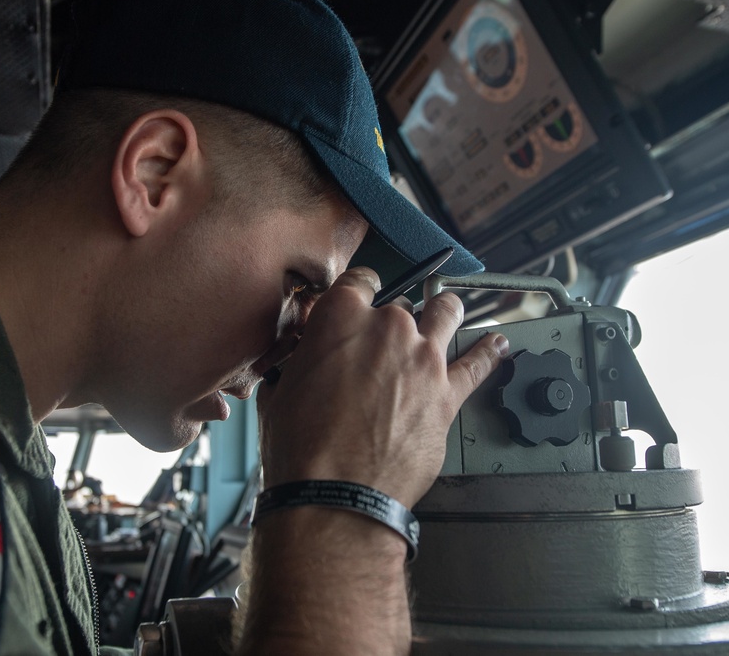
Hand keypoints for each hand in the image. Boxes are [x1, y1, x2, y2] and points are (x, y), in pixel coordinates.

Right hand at [257, 267, 507, 506]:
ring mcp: (424, 358)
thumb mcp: (279, 393)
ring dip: (443, 313)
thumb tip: (298, 366)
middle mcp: (387, 327)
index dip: (360, 289)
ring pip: (446, 313)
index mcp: (340, 317)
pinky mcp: (448, 394)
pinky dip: (488, 351)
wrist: (335, 495)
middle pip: (400, 304)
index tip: (361, 297)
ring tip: (445, 314)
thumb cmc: (303, 449)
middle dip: (392, 320)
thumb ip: (297, 365)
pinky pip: (478, 363)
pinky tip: (495, 344)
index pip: (359, 280)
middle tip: (383, 342)